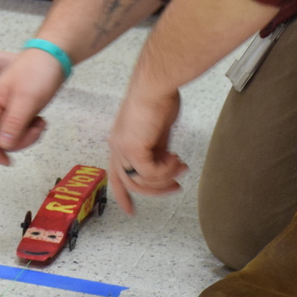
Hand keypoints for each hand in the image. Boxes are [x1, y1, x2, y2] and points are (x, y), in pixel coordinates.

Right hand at [0, 48, 65, 164]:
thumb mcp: (26, 100)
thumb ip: (12, 124)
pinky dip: (31, 131)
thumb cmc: (37, 72)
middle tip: (34, 130)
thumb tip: (2, 146)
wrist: (52, 57)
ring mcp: (6, 111)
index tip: (8, 160)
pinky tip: (40, 120)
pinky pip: (19, 131)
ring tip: (40, 123)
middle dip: (16, 143)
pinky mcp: (17, 112)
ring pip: (9, 138)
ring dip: (26, 137)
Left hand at [107, 84, 186, 214]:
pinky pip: (150, 172)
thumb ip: (157, 150)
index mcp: (120, 143)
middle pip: (130, 184)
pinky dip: (166, 170)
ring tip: (180, 166)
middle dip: (156, 190)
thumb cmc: (159, 99)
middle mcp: (117, 147)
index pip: (116, 176)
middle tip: (176, 186)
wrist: (156, 85)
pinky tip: (177, 159)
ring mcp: (123, 148)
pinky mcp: (133, 148)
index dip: (123, 196)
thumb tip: (165, 164)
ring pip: (141, 181)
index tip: (131, 211)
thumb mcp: (158, 132)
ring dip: (165, 179)